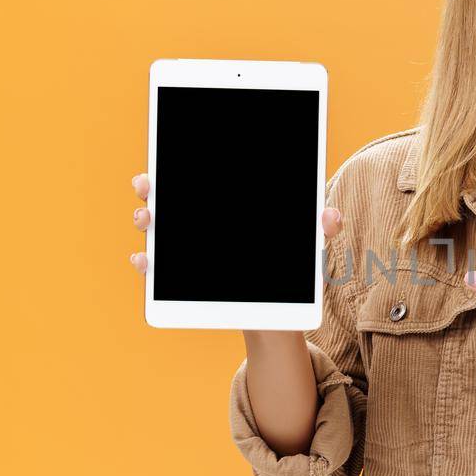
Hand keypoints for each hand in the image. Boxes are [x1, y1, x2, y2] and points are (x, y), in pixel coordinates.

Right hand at [127, 171, 344, 335]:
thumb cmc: (292, 268)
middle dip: (151, 187)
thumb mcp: (308, 246)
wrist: (279, 312)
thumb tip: (331, 216)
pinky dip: (146, 261)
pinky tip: (144, 259)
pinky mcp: (181, 281)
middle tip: (148, 186)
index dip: (178, 164)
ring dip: (146, 219)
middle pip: (168, 197)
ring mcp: (186, 251)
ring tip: (147, 219)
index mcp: (227, 206)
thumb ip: (321, 228)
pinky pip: (157, 268)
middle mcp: (200, 223)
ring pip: (158, 228)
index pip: (197, 177)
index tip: (167, 163)